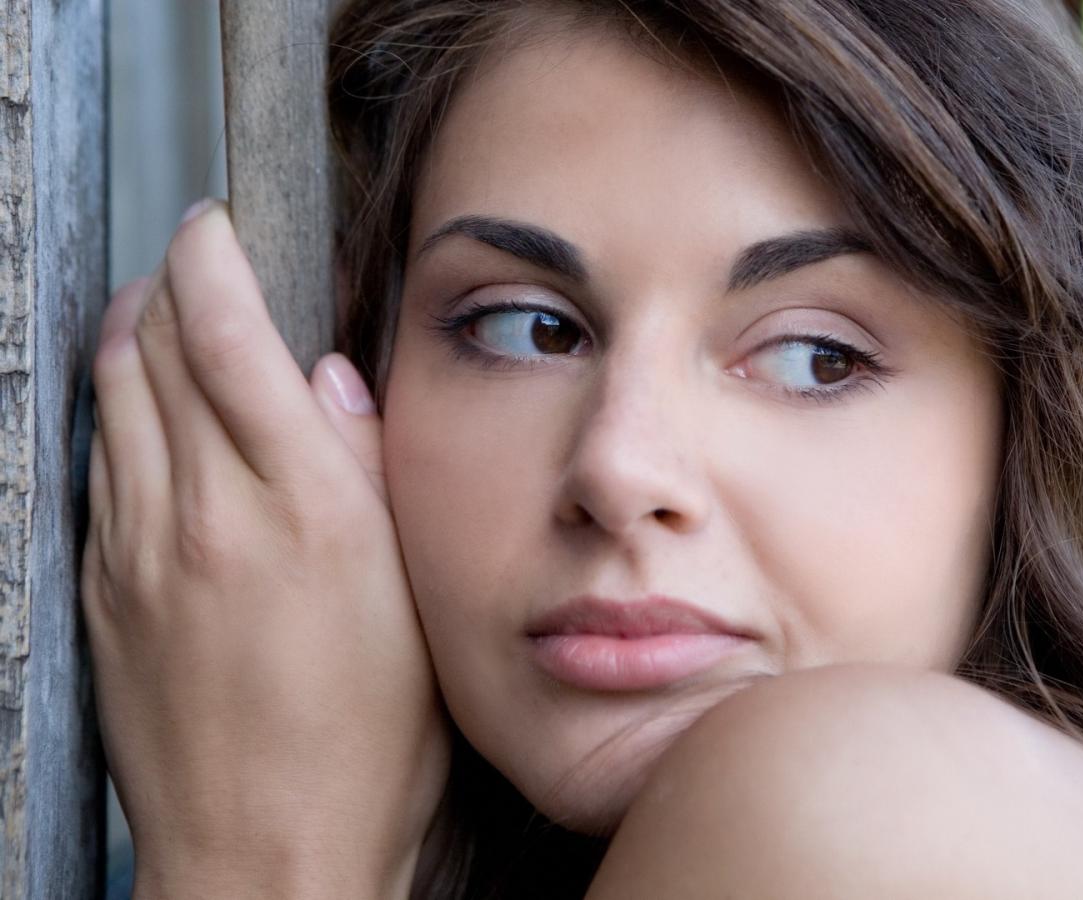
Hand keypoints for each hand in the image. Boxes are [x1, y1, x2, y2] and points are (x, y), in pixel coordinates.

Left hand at [82, 199, 448, 899]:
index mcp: (306, 510)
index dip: (212, 260)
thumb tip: (332, 383)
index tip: (215, 225)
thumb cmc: (368, 747)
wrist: (263, 853)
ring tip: (155, 313)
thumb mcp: (415, 600)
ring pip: (108, 400)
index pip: (228, 336)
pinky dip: (110, 415)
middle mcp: (208, 516)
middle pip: (150, 349)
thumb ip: (370, 474)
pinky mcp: (102, 594)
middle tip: (192, 258)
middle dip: (166, 283)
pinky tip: (136, 415)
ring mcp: (139, 554)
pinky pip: (95, 468)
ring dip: (127, 337)